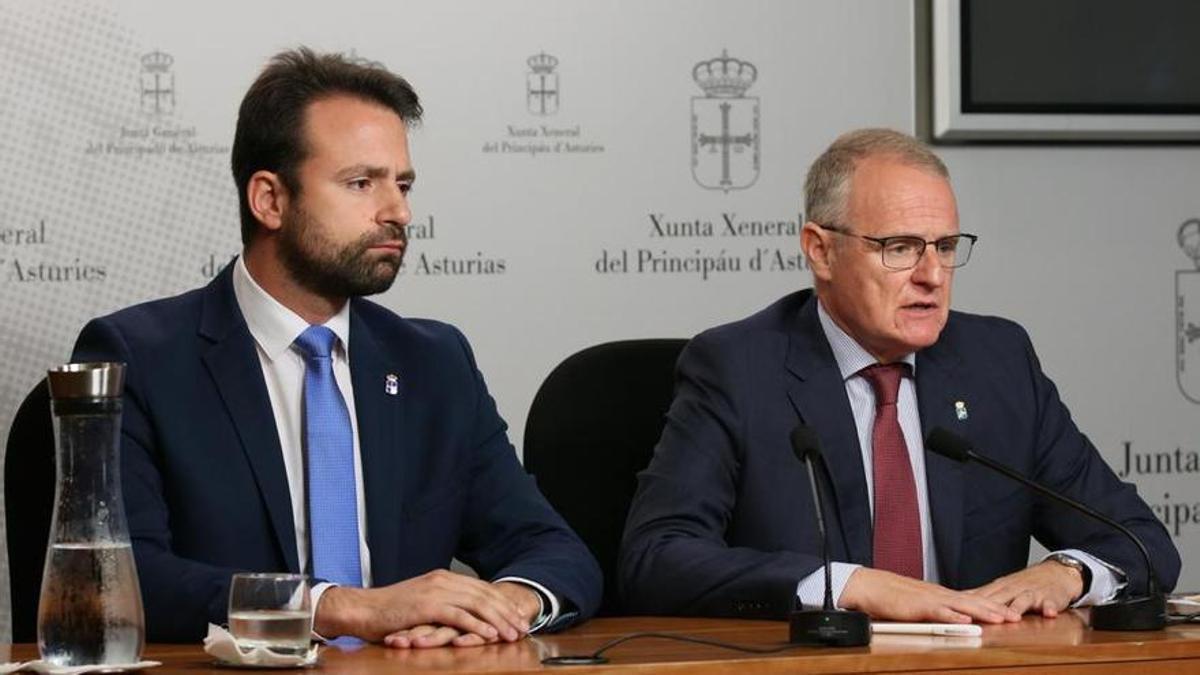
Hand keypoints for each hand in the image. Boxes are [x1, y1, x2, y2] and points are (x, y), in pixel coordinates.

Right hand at [381, 582, 541, 648]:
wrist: (362, 608)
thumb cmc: (389, 611)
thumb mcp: (421, 602)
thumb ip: (442, 603)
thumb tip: (463, 614)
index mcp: (443, 578)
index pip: (481, 588)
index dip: (502, 603)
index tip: (517, 616)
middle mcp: (443, 580)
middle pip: (484, 595)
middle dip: (507, 612)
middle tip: (523, 626)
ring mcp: (435, 592)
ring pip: (477, 604)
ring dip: (498, 620)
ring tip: (513, 633)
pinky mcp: (427, 606)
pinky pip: (459, 616)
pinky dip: (477, 625)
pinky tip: (490, 635)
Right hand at [839, 568, 1021, 623]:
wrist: (868, 586)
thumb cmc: (890, 596)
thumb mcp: (918, 603)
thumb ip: (935, 609)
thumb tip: (952, 617)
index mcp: (940, 594)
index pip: (972, 599)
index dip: (992, 605)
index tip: (1010, 611)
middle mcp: (939, 594)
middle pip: (973, 600)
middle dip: (996, 609)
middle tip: (1017, 615)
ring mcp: (929, 599)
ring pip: (962, 605)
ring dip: (983, 611)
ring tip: (1002, 618)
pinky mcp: (917, 606)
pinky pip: (938, 611)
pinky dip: (953, 615)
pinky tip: (966, 619)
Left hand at [968, 561, 1082, 617]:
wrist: (1056, 573)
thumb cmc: (1025, 584)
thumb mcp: (1002, 588)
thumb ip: (984, 596)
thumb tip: (960, 601)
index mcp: (1000, 587)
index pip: (982, 595)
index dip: (969, 603)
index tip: (957, 610)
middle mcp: (1014, 589)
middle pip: (999, 598)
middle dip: (988, 607)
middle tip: (978, 617)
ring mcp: (1032, 593)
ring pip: (1023, 600)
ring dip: (1017, 608)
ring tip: (1013, 617)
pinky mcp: (1050, 598)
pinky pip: (1049, 603)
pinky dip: (1049, 608)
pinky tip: (1049, 613)